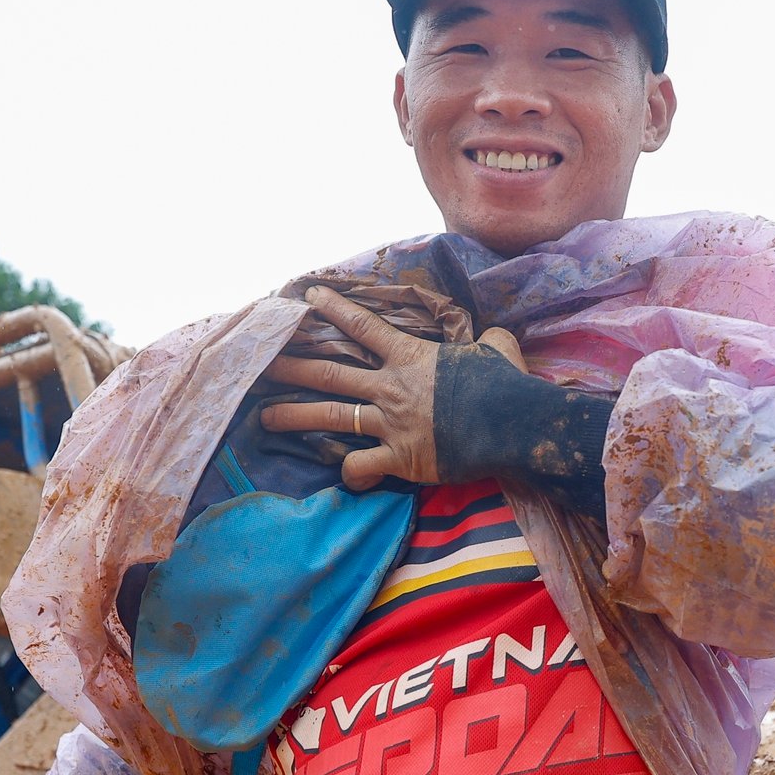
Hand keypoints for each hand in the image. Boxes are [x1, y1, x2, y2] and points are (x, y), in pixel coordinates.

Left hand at [259, 286, 520, 490]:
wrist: (514, 427)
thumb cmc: (506, 386)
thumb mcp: (498, 349)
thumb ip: (488, 339)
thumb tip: (494, 336)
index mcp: (410, 357)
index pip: (363, 327)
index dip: (334, 309)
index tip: (309, 298)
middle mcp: (391, 388)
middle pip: (329, 373)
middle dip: (291, 366)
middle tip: (260, 362)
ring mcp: (390, 424)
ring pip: (329, 417)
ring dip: (293, 416)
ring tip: (264, 417)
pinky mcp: (398, 458)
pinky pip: (360, 466)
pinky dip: (350, 472)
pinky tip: (349, 476)